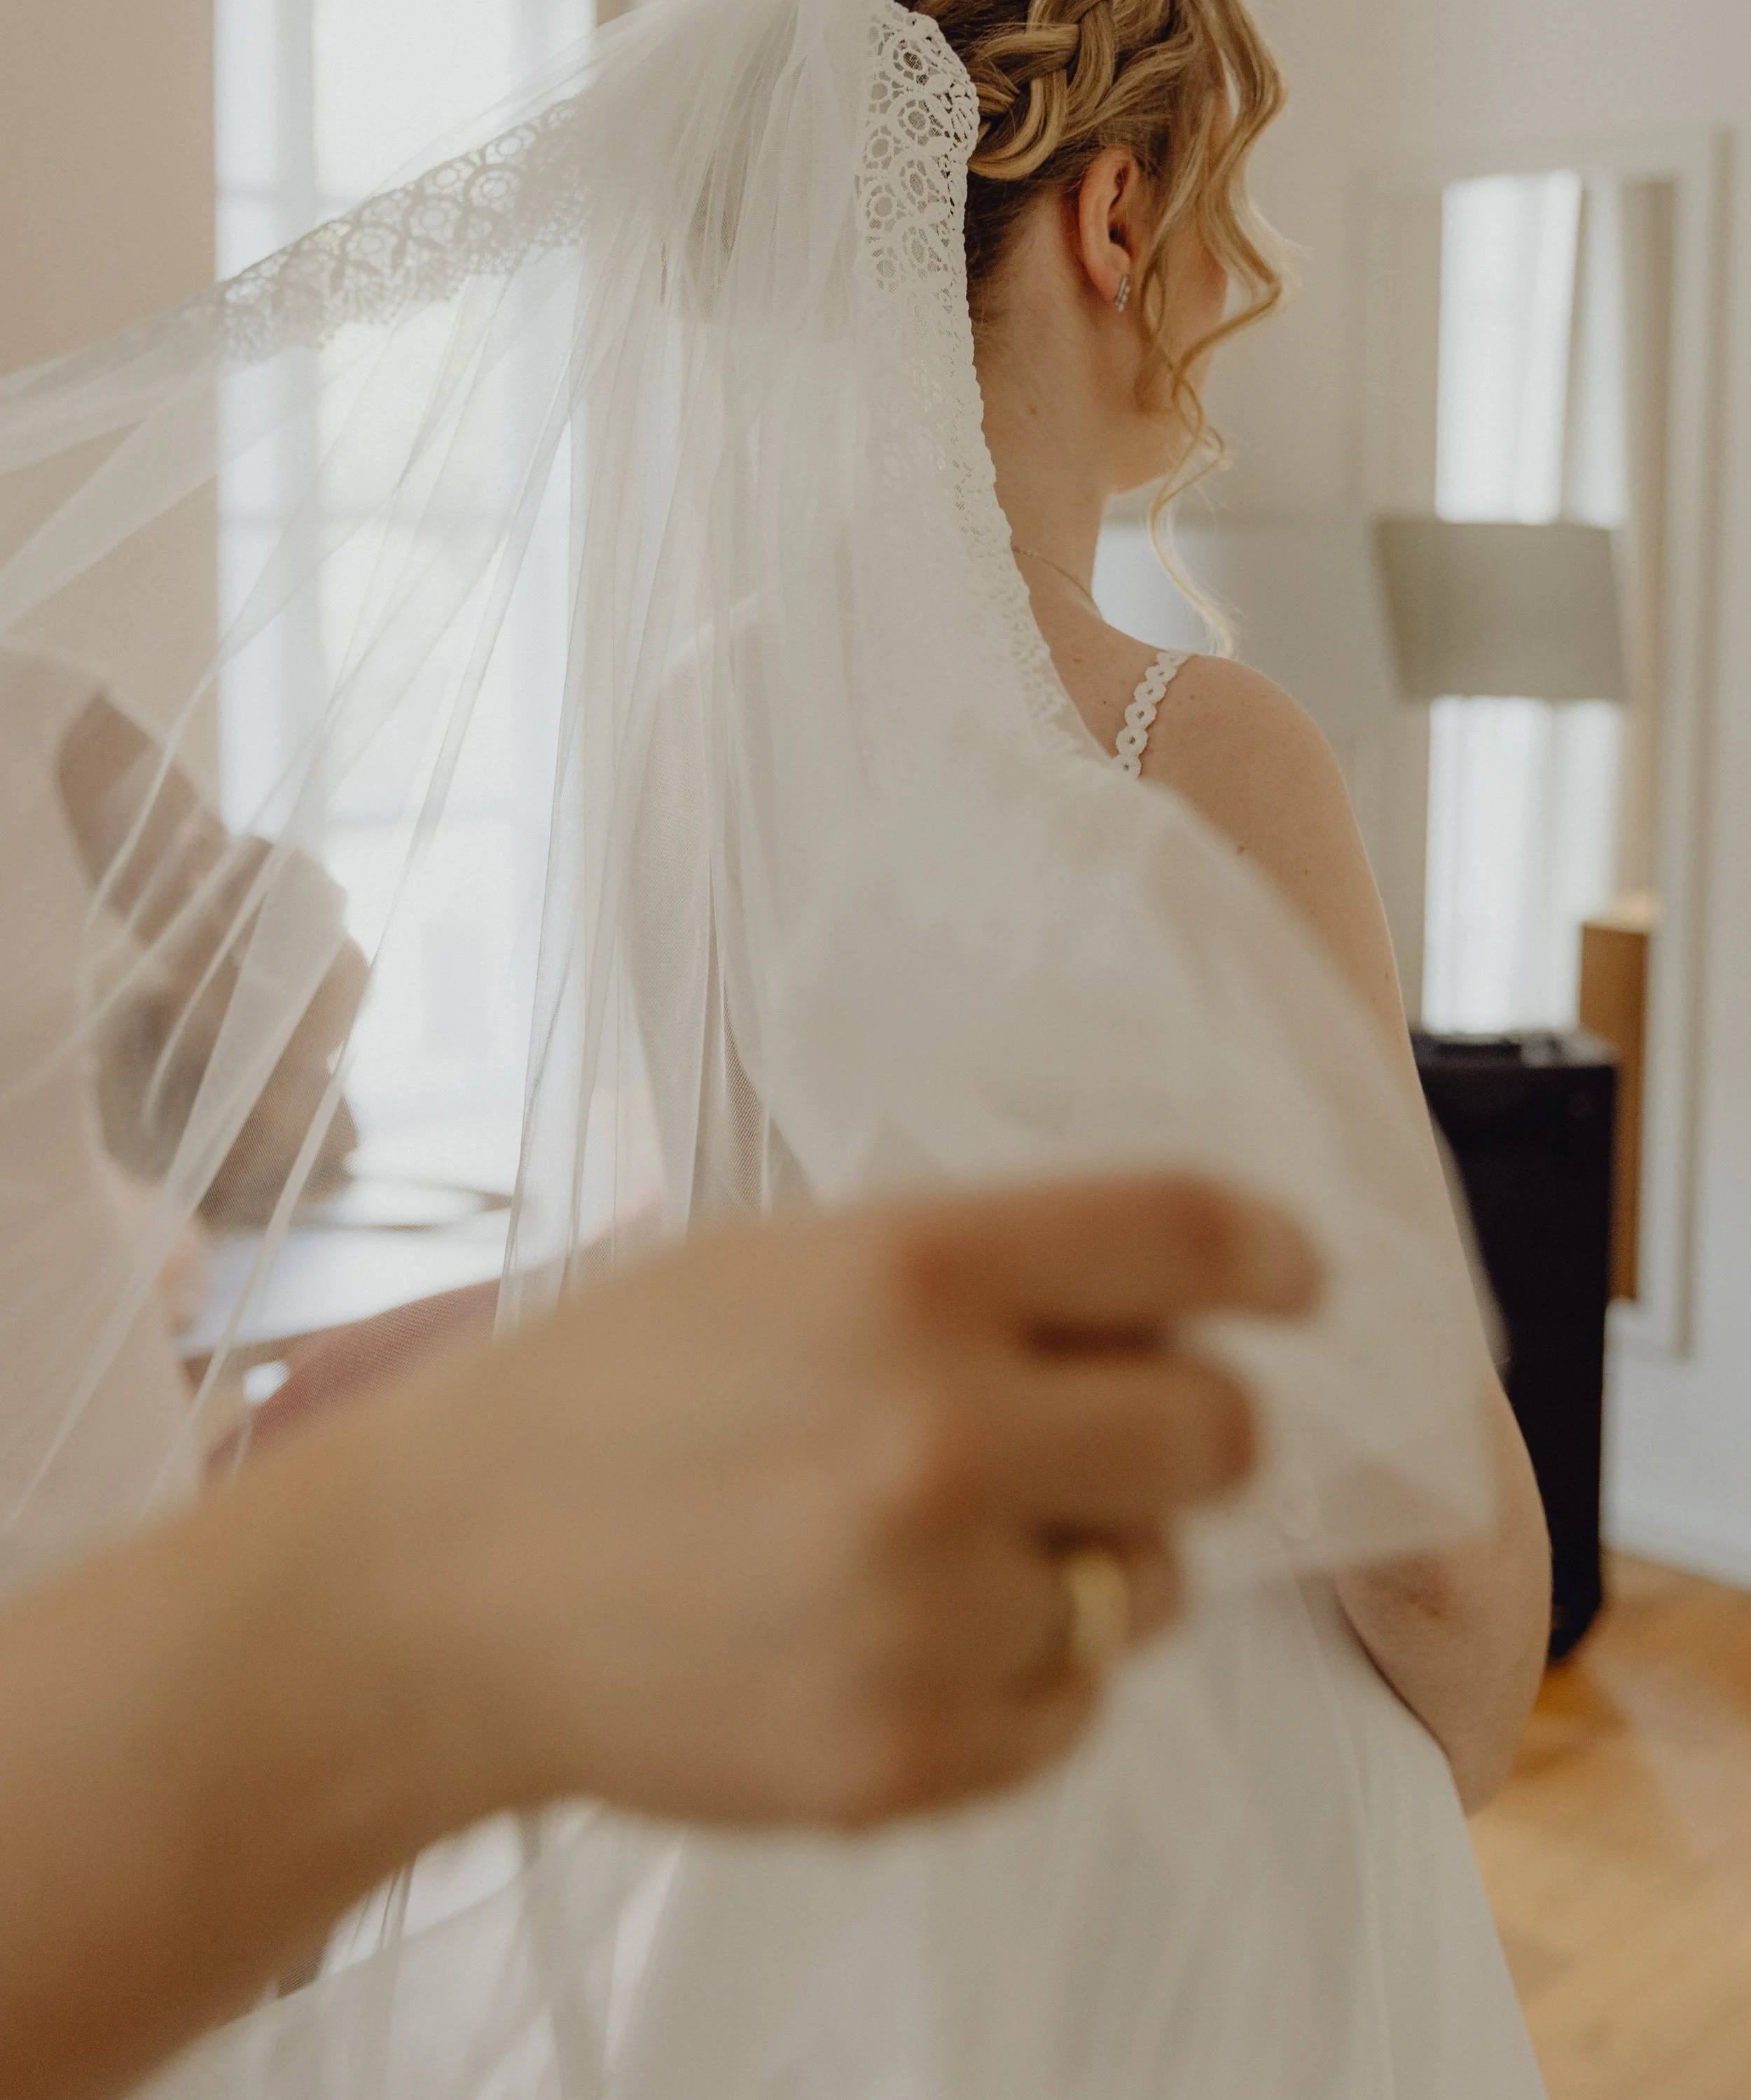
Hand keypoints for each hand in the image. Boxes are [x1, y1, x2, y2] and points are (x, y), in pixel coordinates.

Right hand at [0, 1172, 1317, 2099]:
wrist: (436, 1592)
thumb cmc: (607, 1394)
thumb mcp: (783, 1263)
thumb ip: (979, 1274)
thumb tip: (1165, 1311)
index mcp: (908, 1270)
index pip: (1186, 1236)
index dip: (1271, 1255)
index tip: (1299, 1282)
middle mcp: (941, 1430)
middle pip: (1218, 1429)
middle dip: (1185, 1424)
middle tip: (1110, 1427)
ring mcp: (932, 1608)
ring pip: (1147, 1580)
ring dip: (1086, 1553)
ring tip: (936, 1538)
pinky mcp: (912, 1752)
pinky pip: (1072, 1703)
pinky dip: (1016, 1668)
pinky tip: (889, 1628)